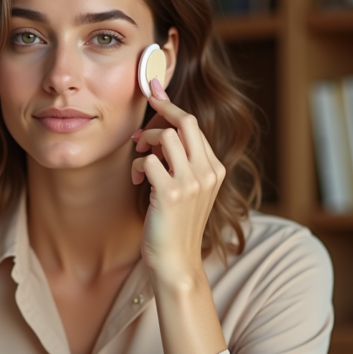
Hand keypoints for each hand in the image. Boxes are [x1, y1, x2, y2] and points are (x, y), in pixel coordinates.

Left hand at [131, 78, 226, 283]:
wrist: (176, 262)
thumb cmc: (175, 225)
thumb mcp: (187, 189)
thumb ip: (181, 162)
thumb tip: (161, 129)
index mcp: (214, 168)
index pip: (193, 125)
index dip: (170, 106)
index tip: (154, 91)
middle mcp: (207, 172)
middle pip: (185, 121)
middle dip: (159, 110)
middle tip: (141, 116)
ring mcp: (191, 183)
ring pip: (164, 136)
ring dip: (144, 143)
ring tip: (140, 163)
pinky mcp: (171, 193)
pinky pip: (148, 161)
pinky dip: (138, 166)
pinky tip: (138, 180)